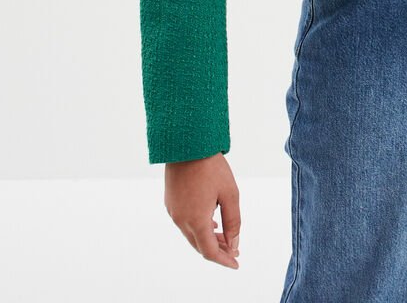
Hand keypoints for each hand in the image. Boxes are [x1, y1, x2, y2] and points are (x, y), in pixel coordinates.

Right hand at [164, 153, 240, 268]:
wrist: (186, 144)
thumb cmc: (211, 167)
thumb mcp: (230, 193)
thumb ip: (233, 221)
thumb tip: (234, 243)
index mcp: (196, 221)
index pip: (210, 252)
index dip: (224, 260)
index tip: (236, 263)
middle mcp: (181, 220)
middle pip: (200, 245)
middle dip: (218, 250)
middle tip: (234, 250)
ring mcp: (173, 212)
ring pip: (191, 234)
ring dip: (208, 238)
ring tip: (225, 236)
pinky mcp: (170, 202)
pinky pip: (185, 223)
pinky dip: (198, 227)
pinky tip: (210, 221)